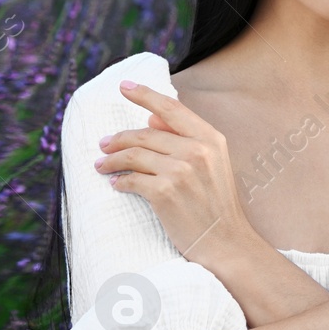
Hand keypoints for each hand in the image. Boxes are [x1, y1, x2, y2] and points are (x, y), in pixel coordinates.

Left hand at [94, 80, 255, 269]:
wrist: (227, 243)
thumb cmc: (217, 205)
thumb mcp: (214, 165)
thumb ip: (186, 139)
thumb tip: (151, 118)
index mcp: (210, 139)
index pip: (171, 108)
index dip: (144, 94)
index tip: (123, 86)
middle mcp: (197, 150)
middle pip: (144, 134)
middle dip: (118, 139)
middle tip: (102, 145)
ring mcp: (181, 171)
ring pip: (132, 155)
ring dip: (111, 160)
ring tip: (101, 165)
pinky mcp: (165, 193)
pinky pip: (131, 180)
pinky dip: (120, 182)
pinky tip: (116, 185)